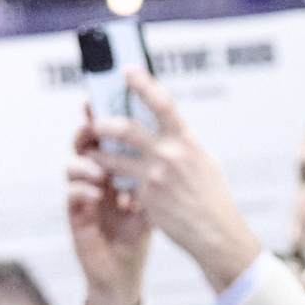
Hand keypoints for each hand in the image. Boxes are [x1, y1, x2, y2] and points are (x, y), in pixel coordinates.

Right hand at [67, 108, 152, 304]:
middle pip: (84, 145)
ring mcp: (83, 196)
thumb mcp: (150, 204)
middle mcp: (95, 179)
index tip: (108, 102)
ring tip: (99, 169)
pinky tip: (97, 193)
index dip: (105, 118)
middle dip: (87, 132)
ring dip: (85, 163)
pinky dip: (82, 190)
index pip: (107, 139)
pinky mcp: (75, 216)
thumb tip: (171, 148)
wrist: (124, 274)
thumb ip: (154, 178)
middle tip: (93, 127)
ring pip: (72, 166)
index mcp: (113, 171)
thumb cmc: (136, 238)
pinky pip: (71, 195)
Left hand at [75, 69, 260, 294]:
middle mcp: (169, 154)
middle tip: (97, 123)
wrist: (215, 234)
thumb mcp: (205, 163)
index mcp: (186, 141)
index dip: (143, 83)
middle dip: (106, 123)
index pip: (161, 103)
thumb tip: (171, 131)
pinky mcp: (146, 198)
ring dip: (97, 154)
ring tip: (89, 153)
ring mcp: (155, 176)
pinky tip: (105, 183)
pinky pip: (123, 184)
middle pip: (126, 128)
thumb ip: (184, 145)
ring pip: (114, 157)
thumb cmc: (213, 200)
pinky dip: (114, 182)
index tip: (127, 70)